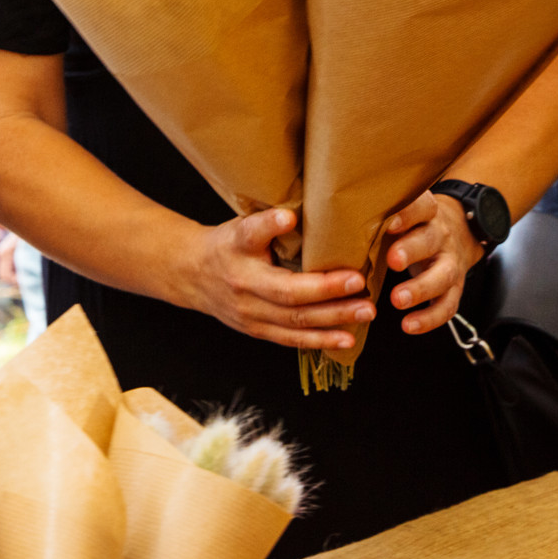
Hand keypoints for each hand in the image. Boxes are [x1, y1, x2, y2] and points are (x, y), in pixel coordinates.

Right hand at [182, 208, 372, 350]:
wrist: (192, 275)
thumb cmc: (226, 245)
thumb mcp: (239, 225)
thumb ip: (265, 223)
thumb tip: (292, 217)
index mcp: (239, 253)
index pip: (257, 242)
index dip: (280, 235)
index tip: (303, 229)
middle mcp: (245, 288)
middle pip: (290, 296)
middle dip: (330, 294)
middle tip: (363, 287)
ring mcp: (250, 315)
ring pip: (295, 322)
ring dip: (333, 321)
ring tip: (365, 314)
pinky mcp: (257, 331)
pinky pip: (292, 340)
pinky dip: (320, 340)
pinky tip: (346, 339)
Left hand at [381, 192, 485, 335]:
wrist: (458, 232)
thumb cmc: (412, 226)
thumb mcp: (401, 215)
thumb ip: (378, 218)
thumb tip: (335, 223)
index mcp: (425, 214)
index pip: (422, 207)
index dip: (408, 214)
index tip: (389, 223)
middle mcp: (440, 235)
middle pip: (430, 240)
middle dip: (412, 250)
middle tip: (393, 261)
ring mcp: (450, 262)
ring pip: (443, 275)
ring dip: (421, 289)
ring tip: (398, 300)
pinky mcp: (454, 287)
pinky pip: (447, 305)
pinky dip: (430, 318)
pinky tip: (409, 326)